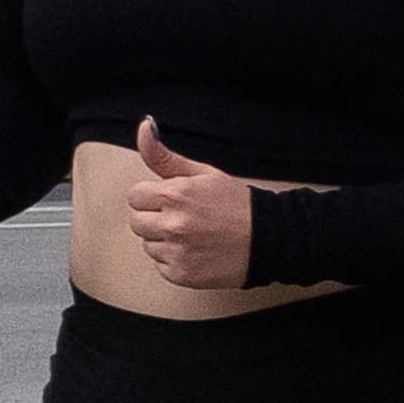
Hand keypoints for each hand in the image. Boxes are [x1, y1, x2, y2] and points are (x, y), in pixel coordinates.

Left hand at [126, 118, 255, 285]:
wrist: (268, 241)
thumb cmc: (237, 205)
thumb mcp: (203, 173)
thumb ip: (165, 156)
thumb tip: (144, 128)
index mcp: (175, 194)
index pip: (135, 196)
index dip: (154, 197)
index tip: (174, 201)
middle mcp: (173, 224)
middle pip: (136, 222)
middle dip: (156, 218)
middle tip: (185, 218)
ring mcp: (177, 252)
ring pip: (147, 245)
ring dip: (164, 241)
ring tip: (193, 236)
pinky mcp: (181, 274)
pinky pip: (161, 266)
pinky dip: (175, 260)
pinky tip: (196, 252)